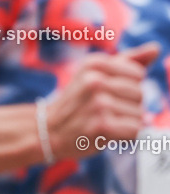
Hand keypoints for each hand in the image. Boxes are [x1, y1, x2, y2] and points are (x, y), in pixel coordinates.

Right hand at [47, 43, 158, 158]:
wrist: (46, 132)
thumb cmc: (75, 104)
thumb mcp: (95, 75)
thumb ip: (127, 61)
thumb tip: (155, 49)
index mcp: (95, 63)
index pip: (138, 75)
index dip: (127, 88)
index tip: (104, 95)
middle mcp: (95, 81)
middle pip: (140, 94)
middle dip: (127, 106)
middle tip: (101, 113)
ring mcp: (98, 103)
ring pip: (139, 113)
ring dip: (124, 123)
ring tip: (101, 123)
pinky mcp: (101, 125)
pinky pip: (134, 130)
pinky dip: (125, 136)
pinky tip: (106, 134)